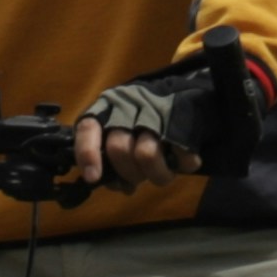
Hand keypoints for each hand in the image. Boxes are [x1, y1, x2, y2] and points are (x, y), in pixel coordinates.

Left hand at [71, 43, 255, 193]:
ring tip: (162, 176)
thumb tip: (114, 184)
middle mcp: (128, 106)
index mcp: (108, 107)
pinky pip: (180, 153)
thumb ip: (111, 156)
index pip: (88, 128)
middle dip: (128, 173)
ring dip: (156, 175)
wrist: (188, 91)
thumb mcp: (122, 129)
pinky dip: (182, 165)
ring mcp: (156, 111)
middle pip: (119, 148)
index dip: (88, 154)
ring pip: (146, 154)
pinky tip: (182, 162)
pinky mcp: (183, 117)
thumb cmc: (146, 118)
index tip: (94, 177)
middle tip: (139, 179)